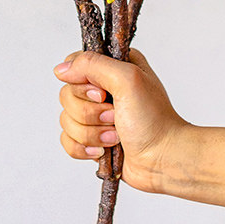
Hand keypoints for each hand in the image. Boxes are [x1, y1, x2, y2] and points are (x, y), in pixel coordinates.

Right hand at [54, 49, 187, 192]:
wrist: (163, 159)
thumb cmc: (154, 119)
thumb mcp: (127, 79)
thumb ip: (93, 65)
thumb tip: (61, 69)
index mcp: (112, 66)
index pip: (74, 65)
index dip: (82, 83)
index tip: (102, 93)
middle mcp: (102, 87)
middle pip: (67, 94)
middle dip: (90, 112)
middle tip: (114, 116)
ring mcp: (96, 114)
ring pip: (66, 119)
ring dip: (91, 132)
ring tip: (115, 135)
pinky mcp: (92, 138)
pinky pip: (67, 141)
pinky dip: (84, 148)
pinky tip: (103, 150)